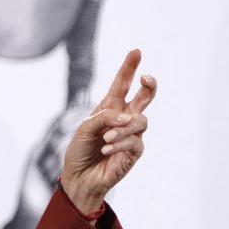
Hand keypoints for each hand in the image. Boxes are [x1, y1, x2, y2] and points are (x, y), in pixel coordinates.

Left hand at [60, 49, 156, 213]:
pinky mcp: (135, 151)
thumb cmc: (80, 151)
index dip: (128, 68)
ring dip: (122, 129)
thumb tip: (127, 118)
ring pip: (140, 122)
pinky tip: (107, 149)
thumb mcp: (84, 129)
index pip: (121, 85)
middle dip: (148, 86)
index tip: (136, 51)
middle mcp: (123, 118)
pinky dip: (120, 143)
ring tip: (106, 139)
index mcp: (109, 109)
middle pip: (143, 98)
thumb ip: (103, 117)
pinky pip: (135, 141)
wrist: (80, 177)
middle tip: (146, 79)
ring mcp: (131, 135)